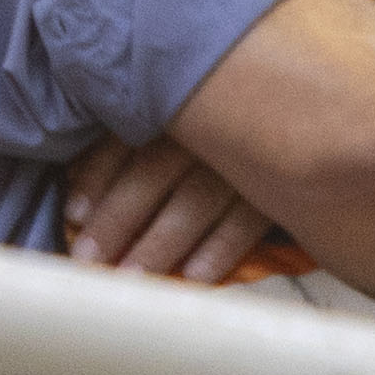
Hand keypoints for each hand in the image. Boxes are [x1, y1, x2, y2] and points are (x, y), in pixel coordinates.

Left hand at [64, 133, 280, 282]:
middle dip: (119, 217)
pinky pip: (248, 219)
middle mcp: (210, 122)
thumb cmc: (220, 126)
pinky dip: (219, 248)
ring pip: (198, 199)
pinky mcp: (281, 184)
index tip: (74, 213)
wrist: (300, 114)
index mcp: (178, 98)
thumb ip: (129, 144)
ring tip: (132, 276)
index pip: (129, 135)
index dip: (97, 175)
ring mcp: (249, 151)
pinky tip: (193, 275)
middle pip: (155, 169)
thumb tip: (82, 199)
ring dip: (161, 242)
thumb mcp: (175, 122)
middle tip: (89, 258)